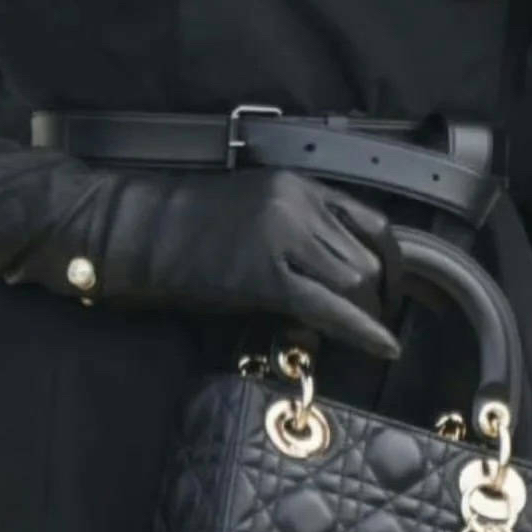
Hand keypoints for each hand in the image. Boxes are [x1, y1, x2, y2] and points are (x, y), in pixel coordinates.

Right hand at [7, 163, 404, 358]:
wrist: (135, 228)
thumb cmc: (182, 223)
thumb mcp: (251, 210)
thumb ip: (297, 229)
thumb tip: (336, 272)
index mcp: (295, 184)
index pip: (370, 220)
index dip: (392, 261)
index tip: (397, 287)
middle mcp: (297, 202)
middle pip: (368, 255)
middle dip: (381, 293)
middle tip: (380, 320)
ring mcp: (282, 234)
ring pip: (355, 280)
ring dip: (367, 312)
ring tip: (364, 333)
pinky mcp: (265, 272)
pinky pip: (329, 306)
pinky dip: (362, 330)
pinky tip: (382, 347)